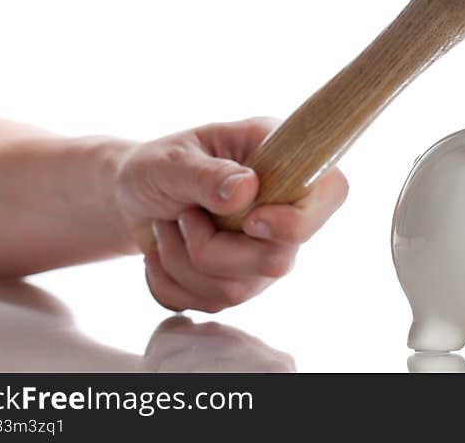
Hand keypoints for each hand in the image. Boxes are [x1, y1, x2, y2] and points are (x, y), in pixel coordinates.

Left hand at [114, 118, 347, 312]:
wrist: (132, 197)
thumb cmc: (158, 166)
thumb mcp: (171, 159)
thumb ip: (206, 173)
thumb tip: (245, 192)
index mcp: (283, 159)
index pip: (332, 192)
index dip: (300, 219)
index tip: (251, 221)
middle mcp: (285, 209)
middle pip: (279, 259)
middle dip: (212, 249)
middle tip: (183, 215)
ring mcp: (266, 250)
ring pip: (239, 289)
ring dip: (183, 262)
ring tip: (169, 226)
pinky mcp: (241, 281)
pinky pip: (211, 304)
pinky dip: (171, 284)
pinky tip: (162, 253)